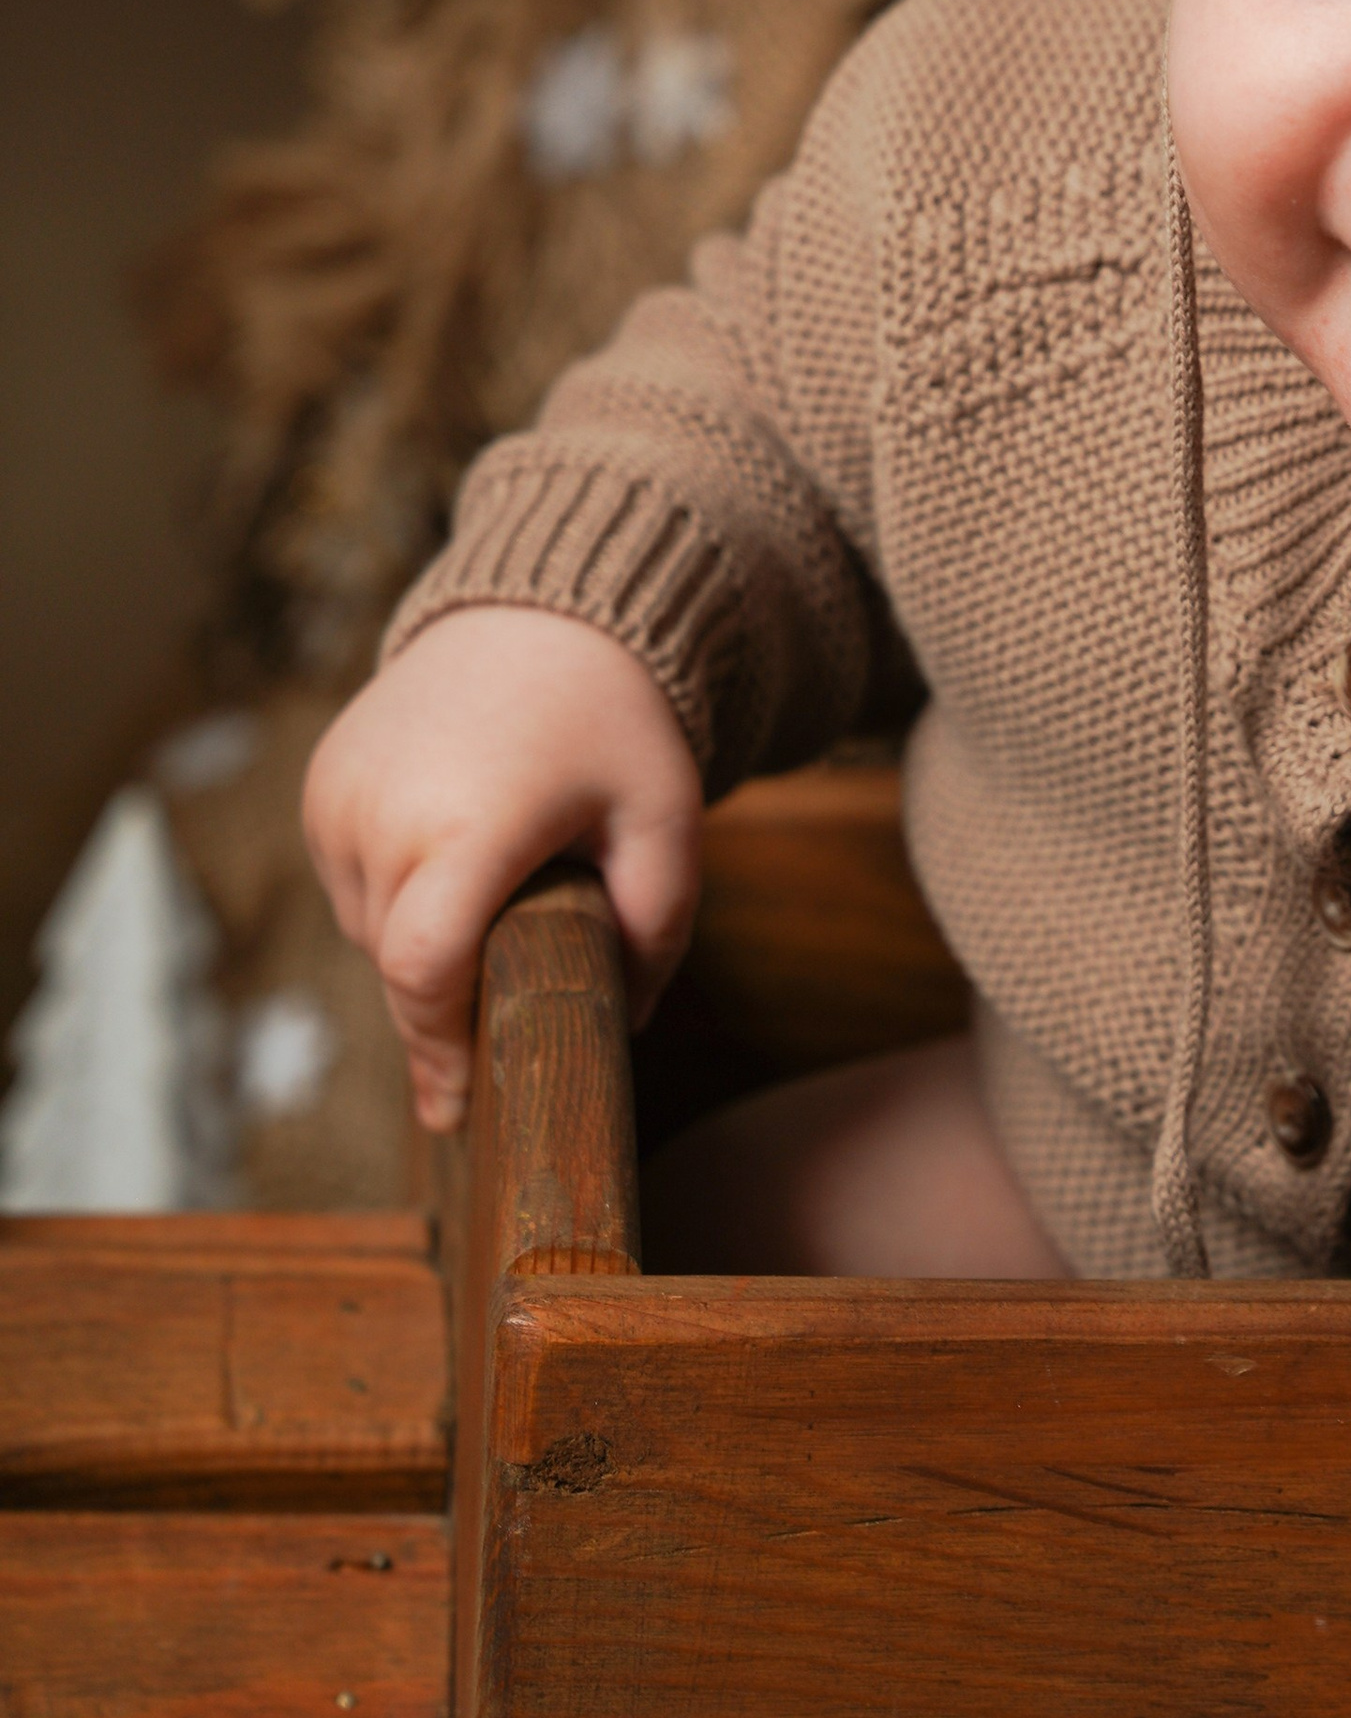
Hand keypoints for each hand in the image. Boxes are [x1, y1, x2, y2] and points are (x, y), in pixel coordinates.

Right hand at [303, 606, 702, 1133]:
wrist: (542, 607)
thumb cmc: (614, 716)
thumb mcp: (663, 818)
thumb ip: (659, 927)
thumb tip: (628, 1022)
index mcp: (467, 824)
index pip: (425, 973)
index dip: (439, 1052)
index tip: (460, 1110)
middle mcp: (383, 813)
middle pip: (401, 964)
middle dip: (452, 994)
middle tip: (513, 985)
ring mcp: (340, 796)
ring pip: (369, 929)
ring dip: (421, 939)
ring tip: (495, 893)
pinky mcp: (320, 782)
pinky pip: (349, 880)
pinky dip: (394, 892)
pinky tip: (453, 856)